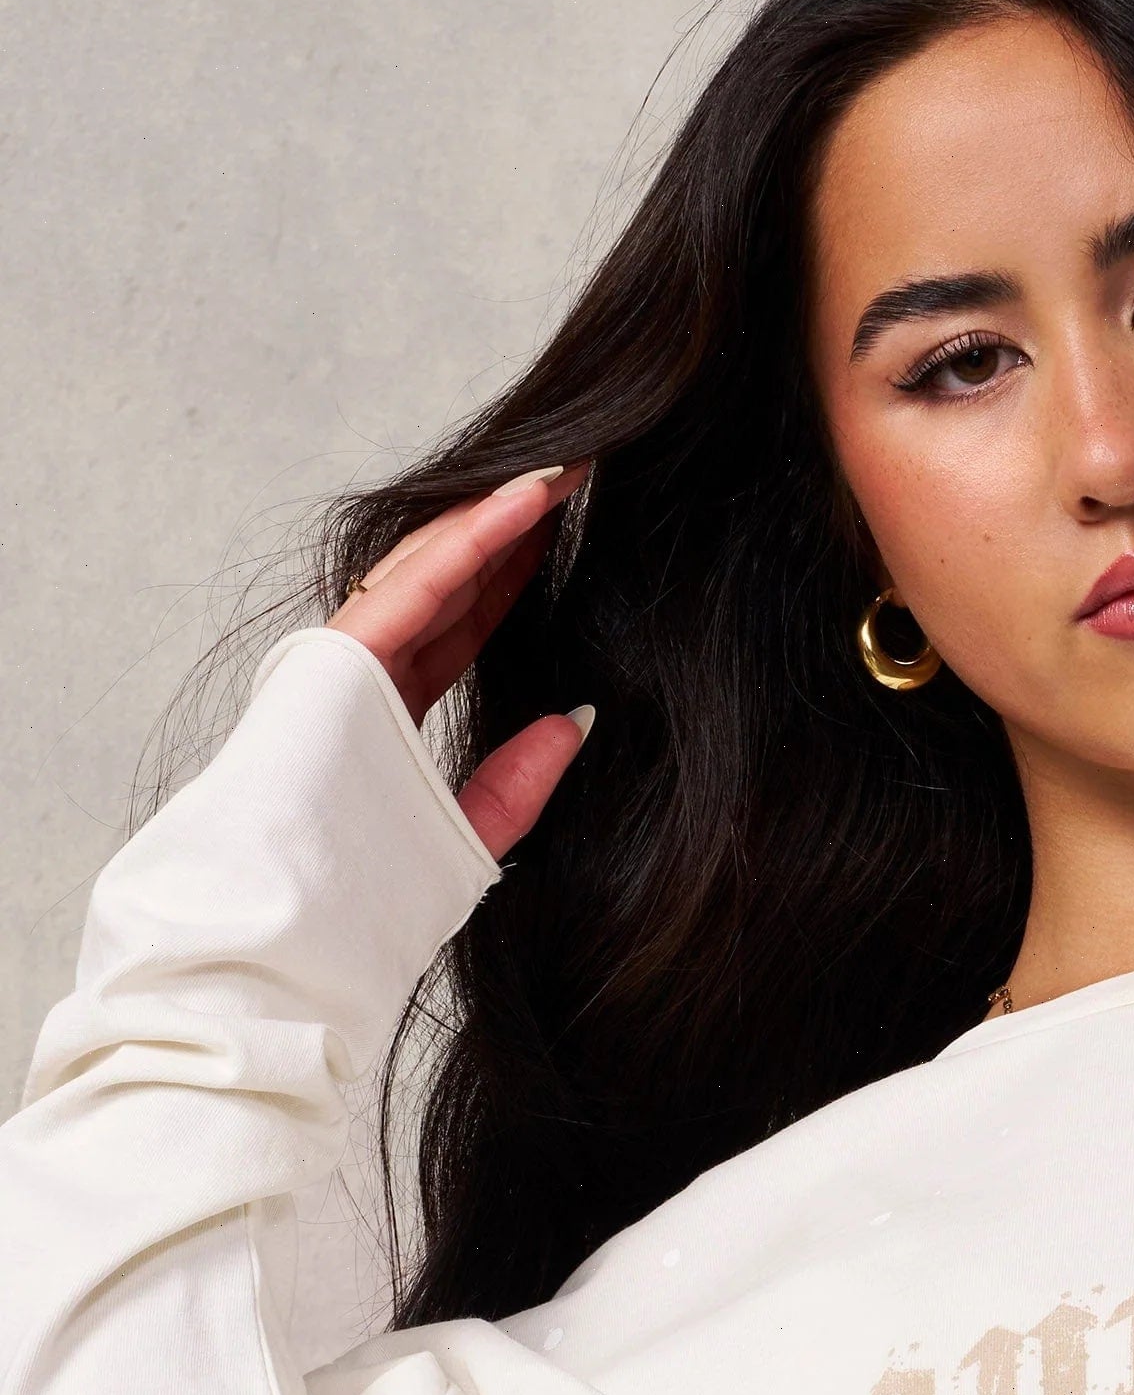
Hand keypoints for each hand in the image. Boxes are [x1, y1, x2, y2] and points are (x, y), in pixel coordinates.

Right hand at [330, 464, 591, 858]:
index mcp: (384, 709)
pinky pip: (424, 581)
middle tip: (571, 480)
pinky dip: (479, 536)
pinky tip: (532, 501)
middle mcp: (361, 671)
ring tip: (563, 475)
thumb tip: (576, 720)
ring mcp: (345, 656)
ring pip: (434, 564)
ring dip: (498, 515)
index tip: (557, 535)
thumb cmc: (368, 895)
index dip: (509, 574)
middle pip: (447, 580)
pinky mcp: (343, 653)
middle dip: (508, 528)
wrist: (295, 920)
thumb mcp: (470, 832)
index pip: (459, 622)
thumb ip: (520, 781)